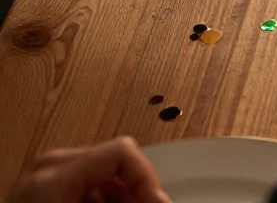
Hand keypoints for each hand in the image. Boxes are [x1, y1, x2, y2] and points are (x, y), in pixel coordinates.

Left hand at [10, 137, 168, 202]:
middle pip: (116, 163)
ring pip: (103, 175)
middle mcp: (50, 165)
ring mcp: (44, 175)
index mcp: (58, 170)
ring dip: (123, 197)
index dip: (148, 178)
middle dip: (138, 191)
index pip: (123, 152)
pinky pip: (85, 185)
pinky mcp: (43, 188)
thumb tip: (160, 201)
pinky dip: (104, 200)